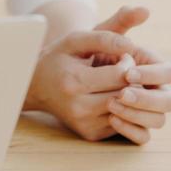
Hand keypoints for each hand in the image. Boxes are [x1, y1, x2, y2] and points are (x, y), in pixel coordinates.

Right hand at [24, 6, 170, 144]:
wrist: (36, 86)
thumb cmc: (59, 58)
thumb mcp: (77, 40)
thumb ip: (106, 35)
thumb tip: (134, 40)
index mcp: (75, 82)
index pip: (121, 75)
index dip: (127, 62)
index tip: (122, 54)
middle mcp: (79, 107)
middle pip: (126, 94)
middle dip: (131, 79)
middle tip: (124, 68)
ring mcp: (85, 124)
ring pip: (126, 110)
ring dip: (130, 94)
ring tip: (118, 81)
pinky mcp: (90, 134)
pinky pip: (120, 122)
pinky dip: (123, 108)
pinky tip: (112, 94)